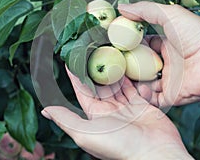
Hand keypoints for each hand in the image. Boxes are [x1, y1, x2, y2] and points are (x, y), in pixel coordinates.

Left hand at [42, 67, 192, 159]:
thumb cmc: (119, 146)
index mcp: (95, 116)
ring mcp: (127, 109)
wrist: (154, 152)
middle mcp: (109, 112)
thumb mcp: (86, 133)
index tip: (72, 59)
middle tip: (95, 50)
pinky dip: (132, 79)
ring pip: (118, 85)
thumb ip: (66, 120)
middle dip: (97, 69)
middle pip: (100, 86)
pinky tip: (129, 66)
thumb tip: (45, 111)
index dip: (77, 75)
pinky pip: (135, 88)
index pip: (83, 91)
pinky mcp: (143, 106)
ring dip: (114, 71)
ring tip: (111, 53)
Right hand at [119, 2, 199, 107]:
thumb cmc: (197, 35)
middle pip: (142, 66)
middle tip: (112, 65)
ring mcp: (169, 81)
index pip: (144, 45)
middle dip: (128, 66)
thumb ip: (145, 10)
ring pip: (144, 84)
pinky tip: (138, 89)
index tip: (114, 45)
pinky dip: (144, 97)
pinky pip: (153, 100)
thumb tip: (121, 8)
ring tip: (118, 80)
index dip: (130, 45)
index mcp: (167, 45)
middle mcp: (167, 63)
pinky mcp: (172, 96)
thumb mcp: (169, 15)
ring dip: (132, 83)